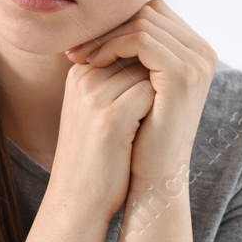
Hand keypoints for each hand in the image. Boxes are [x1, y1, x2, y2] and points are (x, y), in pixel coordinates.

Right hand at [47, 56, 154, 217]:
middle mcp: (84, 78)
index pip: (127, 43)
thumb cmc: (96, 155)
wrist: (78, 198)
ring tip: (152, 119)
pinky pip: (149, 93)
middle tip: (162, 105)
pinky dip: (159, 108)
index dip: (150, 65)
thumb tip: (157, 58)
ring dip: (159, 91)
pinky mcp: (109, 118)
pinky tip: (152, 128)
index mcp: (80, 72)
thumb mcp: (100, 110)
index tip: (155, 94)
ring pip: (147, 71)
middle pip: (138, 52)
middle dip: (157, 74)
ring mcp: (94, 96)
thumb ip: (120, 81)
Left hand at [64, 0, 215, 183]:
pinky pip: (142, 39)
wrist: (155, 175)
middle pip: (149, 12)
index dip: (117, 23)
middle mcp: (204, 52)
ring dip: (106, 36)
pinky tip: (93, 64)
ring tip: (81, 58)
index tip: (85, 43)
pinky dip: (112, 45)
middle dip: (109, 26)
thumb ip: (135, 53)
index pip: (153, 14)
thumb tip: (103, 20)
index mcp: (196, 52)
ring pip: (143, 21)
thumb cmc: (142, 134)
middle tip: (78, 48)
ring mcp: (198, 62)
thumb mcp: (140, 86)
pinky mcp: (184, 74)